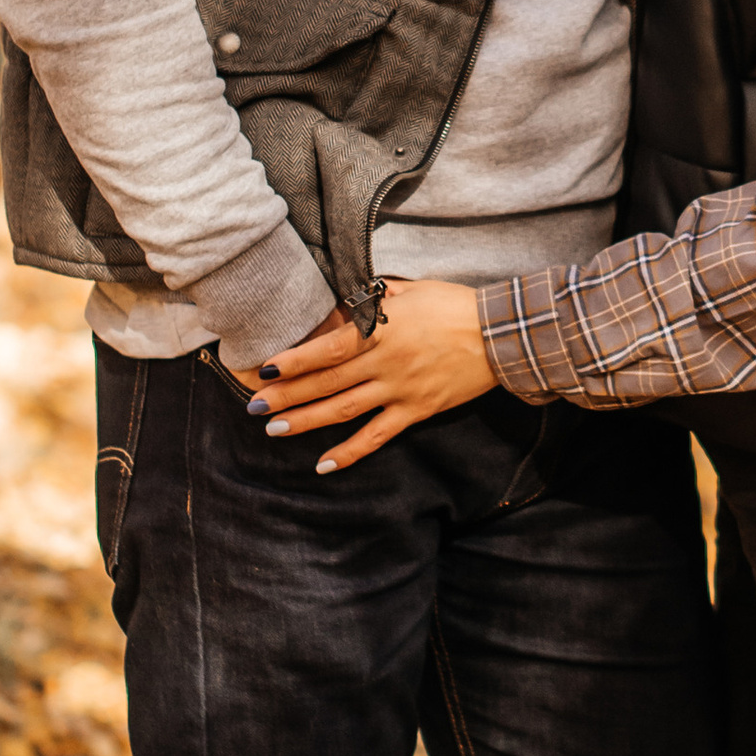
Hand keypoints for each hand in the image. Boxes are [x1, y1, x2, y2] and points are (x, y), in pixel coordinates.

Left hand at [241, 281, 495, 470]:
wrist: (500, 335)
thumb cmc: (455, 306)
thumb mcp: (412, 291)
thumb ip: (378, 298)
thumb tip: (354, 299)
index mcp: (381, 331)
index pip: (328, 348)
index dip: (295, 360)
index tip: (266, 367)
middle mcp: (385, 363)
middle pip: (326, 382)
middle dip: (287, 394)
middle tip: (255, 406)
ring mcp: (400, 390)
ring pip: (343, 410)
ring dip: (306, 421)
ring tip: (275, 430)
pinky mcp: (416, 410)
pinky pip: (377, 436)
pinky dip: (350, 452)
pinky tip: (324, 464)